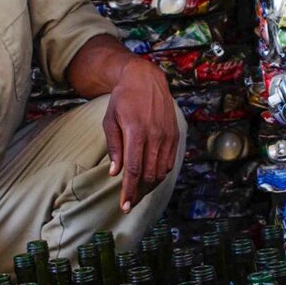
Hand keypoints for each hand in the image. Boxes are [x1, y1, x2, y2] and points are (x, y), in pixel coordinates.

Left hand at [102, 57, 179, 212]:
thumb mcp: (110, 120)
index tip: (124, 205)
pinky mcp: (175, 135)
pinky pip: (170, 162)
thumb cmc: (123, 99)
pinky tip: (151, 179)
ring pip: (162, 171)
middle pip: (149, 175)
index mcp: (136, 131)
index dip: (129, 190)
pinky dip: (160, 174)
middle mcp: (155, 135)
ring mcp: (167, 135)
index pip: (134, 169)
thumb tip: (115, 173)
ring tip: (138, 194)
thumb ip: (114, 147)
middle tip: (129, 204)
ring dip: (150, 187)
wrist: (146, 79)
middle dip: (139, 193)